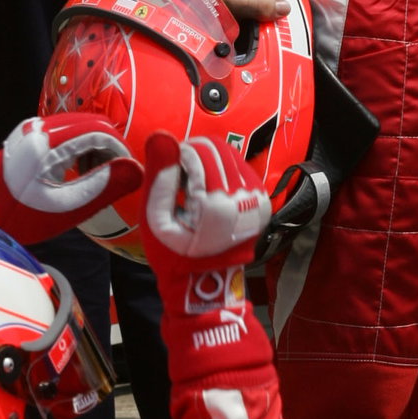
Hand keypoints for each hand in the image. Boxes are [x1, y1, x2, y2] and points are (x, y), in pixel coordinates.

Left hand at [0, 115, 140, 223]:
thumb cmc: (27, 217)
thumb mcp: (69, 208)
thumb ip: (105, 186)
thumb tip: (138, 170)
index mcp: (47, 144)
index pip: (97, 131)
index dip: (119, 148)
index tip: (128, 170)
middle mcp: (39, 128)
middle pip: (91, 123)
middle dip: (109, 146)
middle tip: (114, 173)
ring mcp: (33, 128)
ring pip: (81, 124)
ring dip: (96, 145)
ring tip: (96, 175)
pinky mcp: (31, 132)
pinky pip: (67, 129)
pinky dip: (81, 145)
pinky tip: (79, 169)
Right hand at [141, 132, 271, 266]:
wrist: (205, 283)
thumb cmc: (173, 255)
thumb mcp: (155, 221)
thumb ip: (159, 177)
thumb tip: (160, 135)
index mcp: (217, 206)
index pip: (196, 153)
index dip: (175, 156)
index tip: (166, 174)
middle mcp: (244, 198)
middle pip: (214, 148)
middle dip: (191, 154)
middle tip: (176, 176)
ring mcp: (258, 198)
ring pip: (228, 152)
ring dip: (205, 159)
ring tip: (191, 183)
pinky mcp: (263, 200)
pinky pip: (239, 165)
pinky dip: (220, 168)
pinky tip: (208, 188)